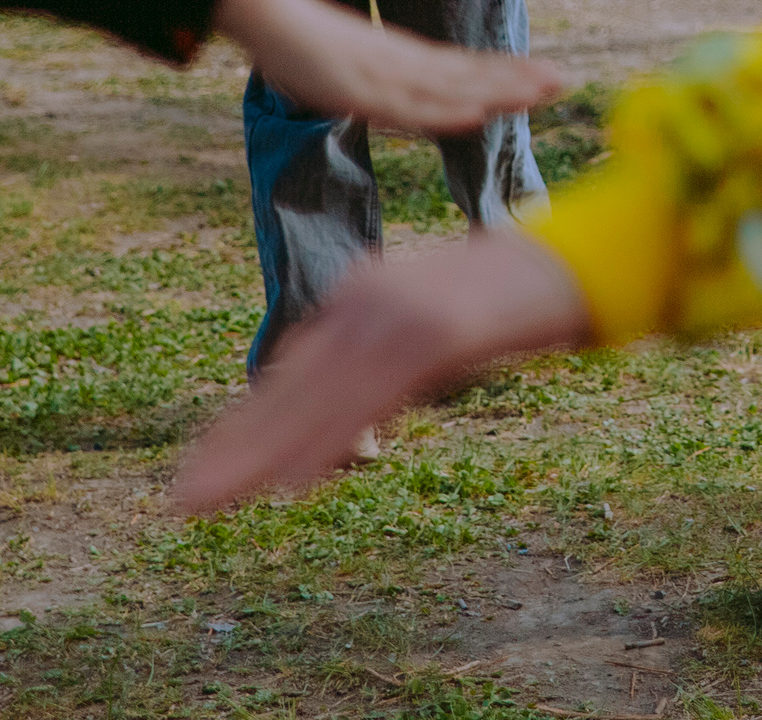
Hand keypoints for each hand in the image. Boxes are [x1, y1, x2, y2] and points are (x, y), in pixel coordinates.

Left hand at [171, 232, 587, 514]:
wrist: (581, 257)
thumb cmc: (512, 299)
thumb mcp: (437, 336)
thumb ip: (391, 374)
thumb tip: (354, 433)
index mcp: (364, 295)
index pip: (291, 372)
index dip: (246, 426)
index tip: (203, 473)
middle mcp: (367, 298)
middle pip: (289, 385)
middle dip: (234, 448)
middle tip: (180, 504)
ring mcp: (398, 312)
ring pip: (315, 398)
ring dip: (257, 455)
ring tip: (209, 502)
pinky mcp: (432, 332)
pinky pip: (368, 397)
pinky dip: (326, 439)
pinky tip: (291, 482)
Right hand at [208, 0, 564, 131]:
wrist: (261, 10)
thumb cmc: (301, 40)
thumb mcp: (350, 68)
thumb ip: (381, 82)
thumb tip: (403, 98)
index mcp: (402, 57)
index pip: (464, 67)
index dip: (504, 73)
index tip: (545, 78)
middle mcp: (401, 62)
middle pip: (467, 73)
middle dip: (516, 79)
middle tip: (564, 81)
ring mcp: (382, 73)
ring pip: (451, 86)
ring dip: (496, 89)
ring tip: (540, 92)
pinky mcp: (358, 87)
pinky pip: (410, 104)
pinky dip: (445, 109)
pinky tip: (476, 113)